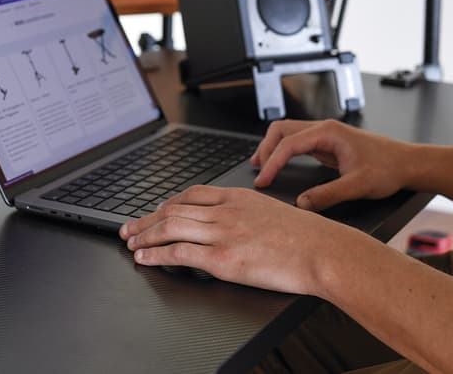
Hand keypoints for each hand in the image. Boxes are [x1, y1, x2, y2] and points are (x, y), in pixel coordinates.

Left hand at [119, 185, 365, 295]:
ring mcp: (222, 233)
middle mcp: (225, 211)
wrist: (323, 251)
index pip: (191, 194)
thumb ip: (246, 214)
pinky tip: (145, 258)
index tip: (154, 211)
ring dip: (144, 236)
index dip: (166, 203)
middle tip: (128, 228)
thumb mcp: (271, 212)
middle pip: (173, 210)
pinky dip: (155, 254)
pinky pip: (178, 253)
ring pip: (170, 227)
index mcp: (237, 197)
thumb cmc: (307, 237)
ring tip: (130, 243)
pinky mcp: (222, 257)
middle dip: (145, 220)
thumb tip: (233, 225)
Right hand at [250, 120, 416, 210]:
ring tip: (261, 166)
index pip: (289, 144)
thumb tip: (302, 204)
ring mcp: (325, 135)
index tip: (263, 181)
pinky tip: (279, 164)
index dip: (272, 163)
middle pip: (282, 130)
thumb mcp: (358, 186)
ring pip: (288, 134)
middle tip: (258, 172)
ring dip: (272, 148)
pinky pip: (297, 143)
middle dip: (265, 149)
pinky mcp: (328, 144)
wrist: (409, 164)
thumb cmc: (389, 168)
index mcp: (328, 133)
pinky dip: (283, 152)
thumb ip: (328, 195)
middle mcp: (324, 129)